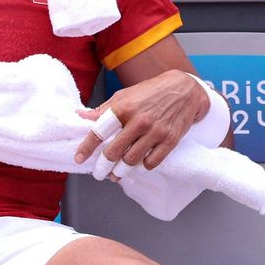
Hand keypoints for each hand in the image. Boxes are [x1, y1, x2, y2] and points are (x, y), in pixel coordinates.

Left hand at [73, 69, 208, 174]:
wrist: (185, 90)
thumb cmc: (151, 92)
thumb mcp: (125, 95)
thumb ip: (104, 108)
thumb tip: (81, 116)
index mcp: (125, 106)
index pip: (100, 130)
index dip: (87, 146)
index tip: (79, 158)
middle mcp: (139, 120)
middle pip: (114, 151)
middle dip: (103, 166)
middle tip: (99, 173)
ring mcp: (156, 131)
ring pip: (131, 160)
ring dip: (121, 171)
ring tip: (115, 174)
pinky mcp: (170, 140)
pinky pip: (152, 162)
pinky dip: (142, 167)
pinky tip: (139, 164)